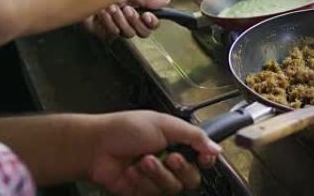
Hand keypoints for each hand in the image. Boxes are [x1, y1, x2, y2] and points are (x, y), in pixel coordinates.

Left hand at [83, 0, 169, 38]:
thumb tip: (167, 0)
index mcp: (137, 11)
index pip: (151, 24)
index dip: (152, 22)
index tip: (148, 15)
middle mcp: (128, 21)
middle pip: (143, 32)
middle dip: (135, 20)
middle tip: (127, 9)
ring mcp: (117, 28)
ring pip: (128, 33)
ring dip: (120, 19)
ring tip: (112, 7)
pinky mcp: (104, 32)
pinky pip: (113, 33)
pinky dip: (108, 21)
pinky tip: (103, 12)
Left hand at [89, 111, 220, 195]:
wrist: (96, 147)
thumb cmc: (126, 129)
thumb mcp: (164, 124)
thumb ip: (193, 136)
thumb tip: (217, 147)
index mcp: (176, 142)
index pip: (201, 157)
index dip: (205, 160)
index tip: (204, 158)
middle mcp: (168, 162)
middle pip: (191, 178)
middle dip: (180, 168)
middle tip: (169, 157)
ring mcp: (155, 178)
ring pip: (173, 187)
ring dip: (158, 173)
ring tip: (143, 161)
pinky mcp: (142, 192)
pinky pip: (153, 194)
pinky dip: (142, 182)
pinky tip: (131, 171)